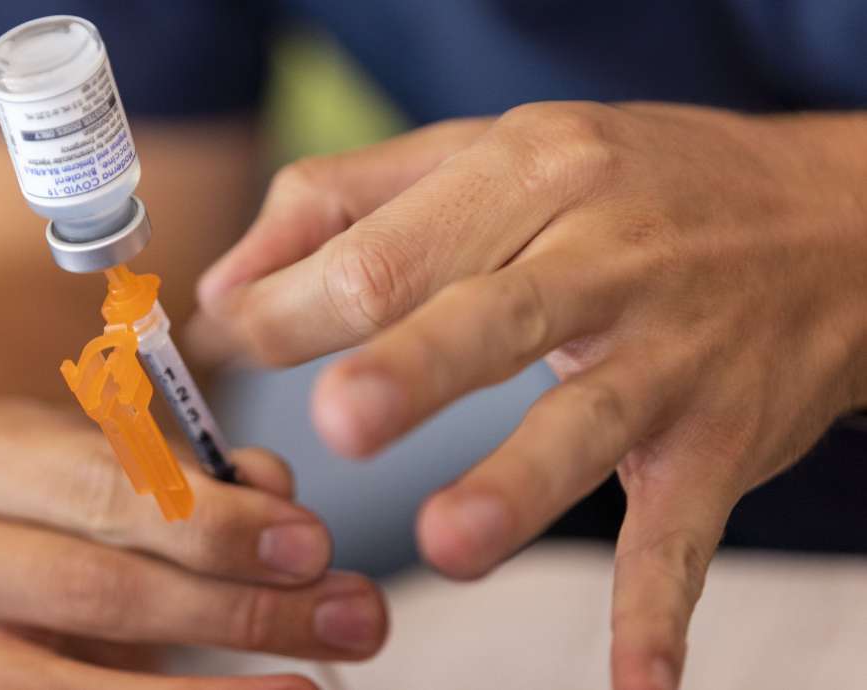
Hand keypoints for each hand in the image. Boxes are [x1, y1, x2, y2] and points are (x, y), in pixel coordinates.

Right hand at [0, 399, 386, 688]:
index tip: (313, 547)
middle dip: (238, 610)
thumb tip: (283, 510)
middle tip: (352, 616)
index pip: (102, 490)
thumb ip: (205, 473)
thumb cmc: (76, 482)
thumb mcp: (131, 452)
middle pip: (95, 591)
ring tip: (312, 688)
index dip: (214, 526)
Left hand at [196, 102, 866, 688]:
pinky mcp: (717, 444)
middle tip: (337, 420)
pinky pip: (682, 532)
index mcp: (525, 176)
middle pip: (488, 319)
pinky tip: (635, 685)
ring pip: (583, 425)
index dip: (292, 311)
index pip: (386, 252)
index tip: (228, 351)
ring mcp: (667, 357)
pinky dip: (659, 610)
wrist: (831, 225)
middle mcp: (601, 260)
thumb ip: (342, 202)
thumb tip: (225, 287)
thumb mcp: (488, 151)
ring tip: (447, 543)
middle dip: (408, 371)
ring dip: (517, 489)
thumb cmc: (625, 184)